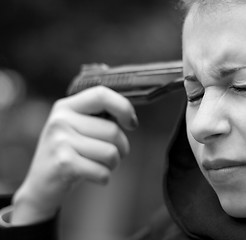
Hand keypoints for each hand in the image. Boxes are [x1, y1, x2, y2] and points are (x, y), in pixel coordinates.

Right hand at [11, 86, 137, 224]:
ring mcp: (60, 141)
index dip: (123, 107)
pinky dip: (104, 178)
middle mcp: (61, 120)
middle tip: (111, 155)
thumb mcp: (78, 128)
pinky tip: (92, 176)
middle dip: (122, 147)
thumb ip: (100, 118)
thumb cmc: (71, 154)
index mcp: (66, 106)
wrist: (42, 184)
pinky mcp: (64, 164)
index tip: (131, 124)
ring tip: (99, 165)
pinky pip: (103, 172)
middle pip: (113, 130)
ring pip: (111, 153)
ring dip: (113, 164)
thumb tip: (130, 118)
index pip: (101, 94)